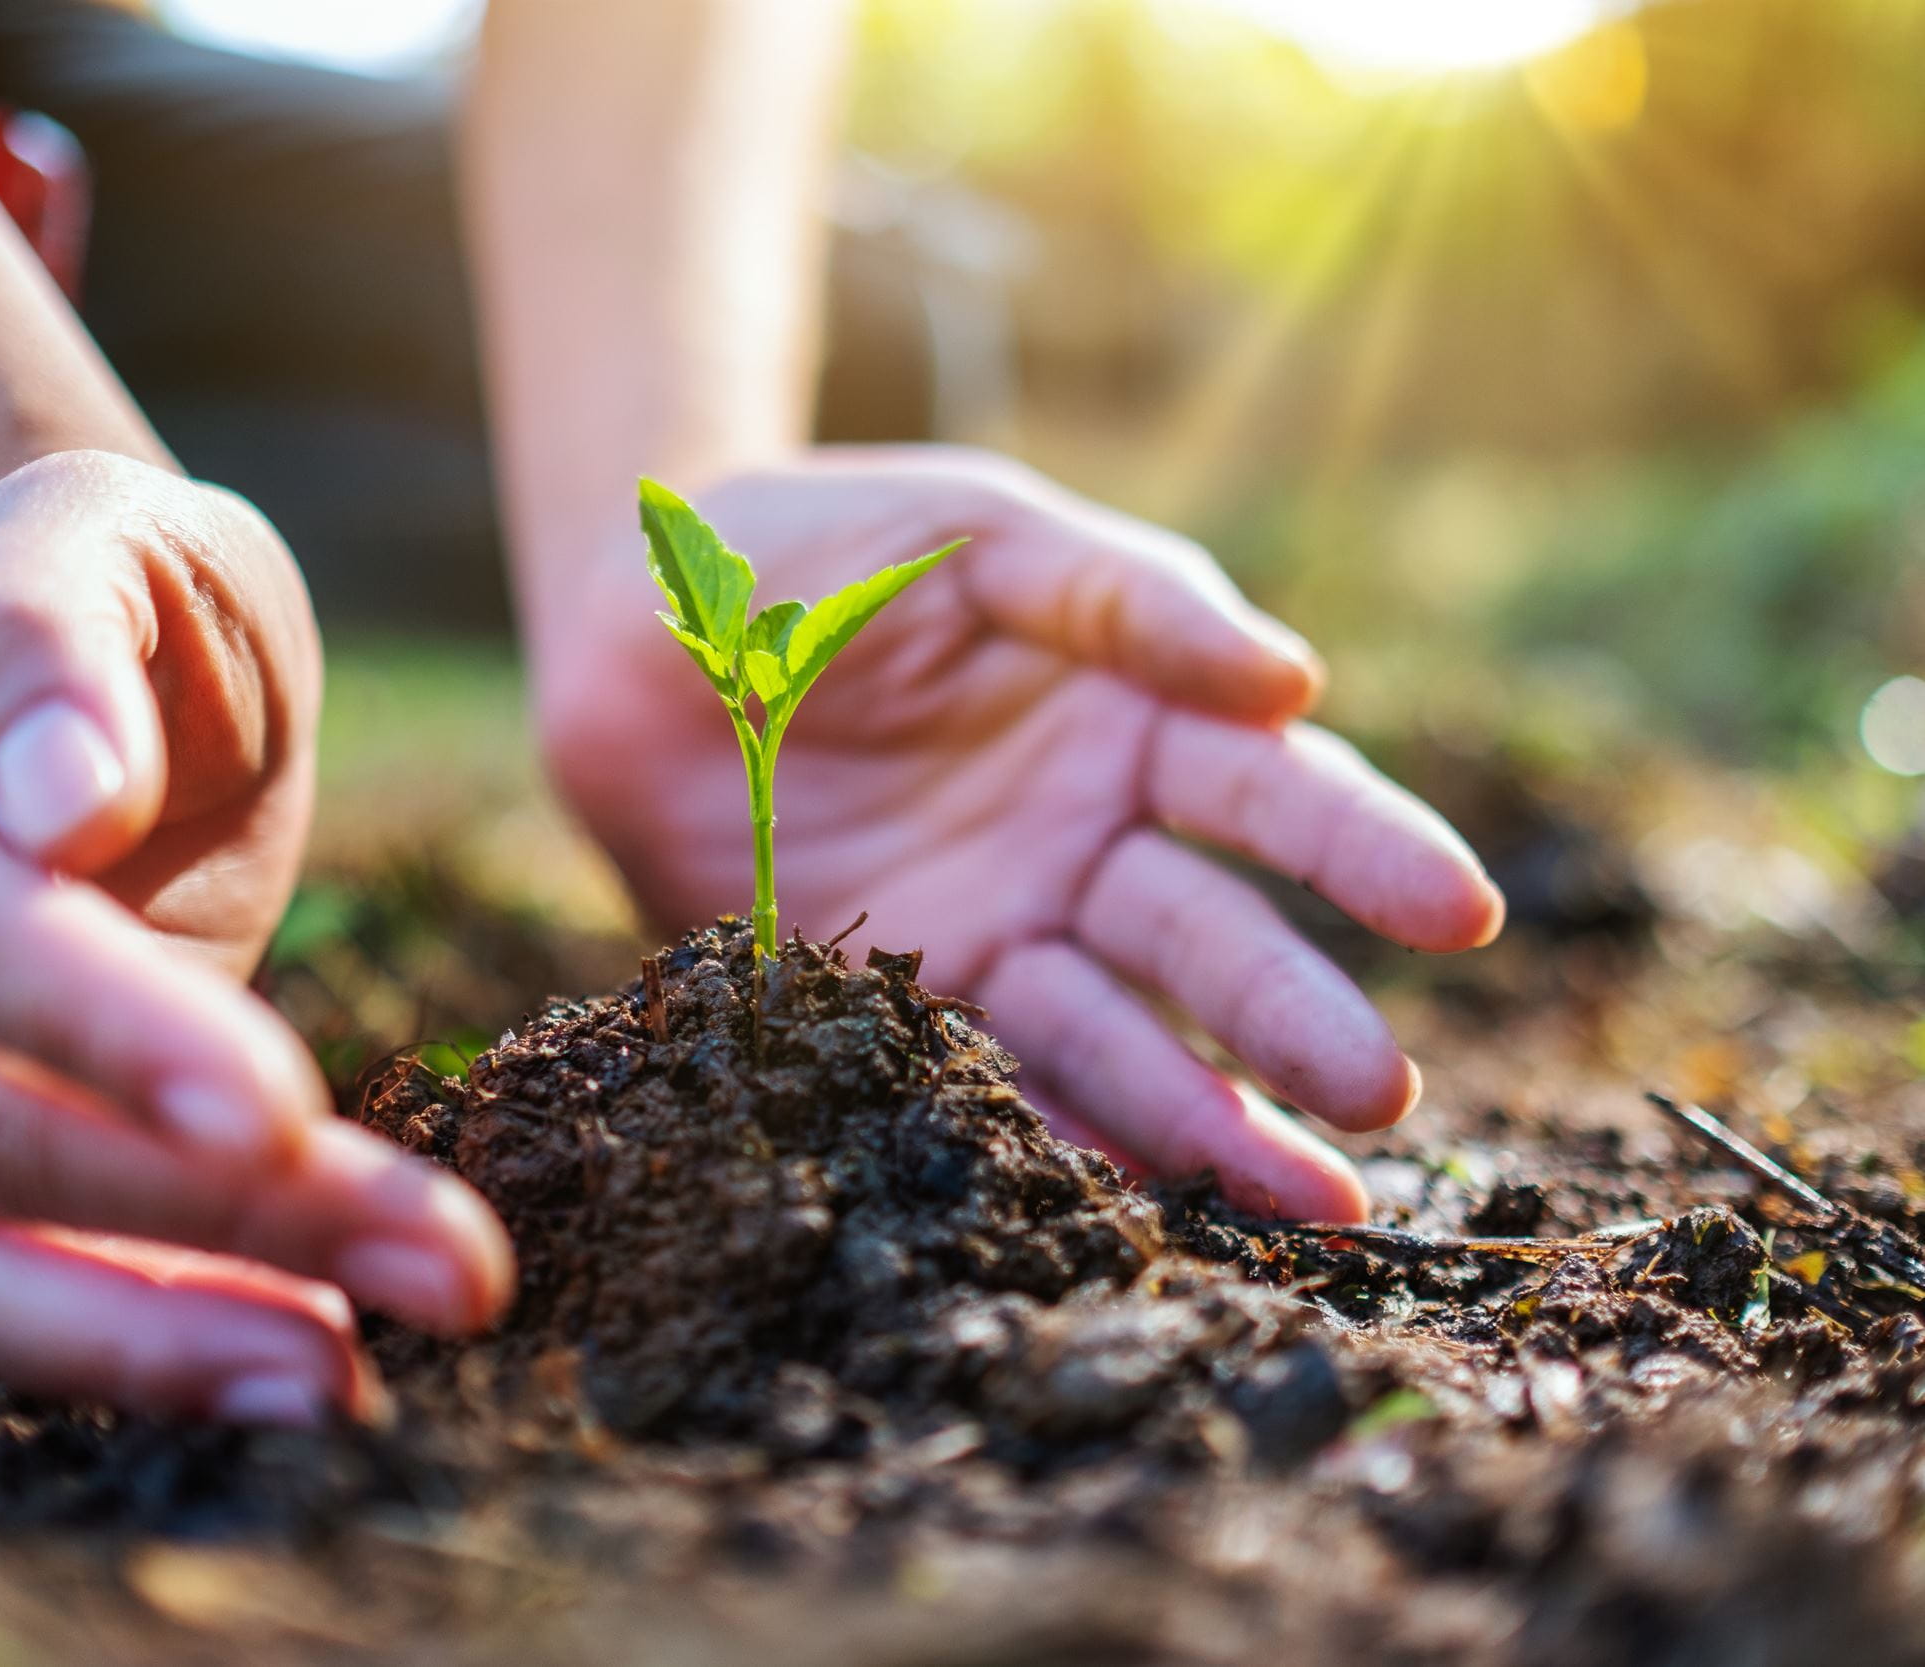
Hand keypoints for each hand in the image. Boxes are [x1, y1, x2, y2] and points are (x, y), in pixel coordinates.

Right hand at [0, 452, 511, 1422]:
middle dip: (225, 1208)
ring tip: (370, 1376)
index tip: (278, 1108)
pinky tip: (316, 1356)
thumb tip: (59, 796)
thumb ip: (56, 638)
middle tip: (451, 1265)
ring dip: (184, 1326)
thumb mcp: (105, 534)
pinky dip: (155, 1334)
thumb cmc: (127, 584)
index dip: (105, 1032)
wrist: (115, 657)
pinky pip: (26, 1278)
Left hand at [537, 447, 1502, 1221]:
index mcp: (1129, 716)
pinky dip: (1056, 1135)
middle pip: (1208, 935)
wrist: (640, 619)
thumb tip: (1296, 680)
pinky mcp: (886, 988)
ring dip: (1210, 1112)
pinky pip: (983, 1070)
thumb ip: (1123, 596)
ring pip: (1118, 1029)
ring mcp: (990, 923)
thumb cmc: (828, 546)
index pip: (1269, 790)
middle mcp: (1081, 838)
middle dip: (1297, 1014)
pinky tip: (1133, 1198)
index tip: (1456, 912)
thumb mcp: (979, 534)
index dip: (1362, 847)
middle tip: (1384, 1096)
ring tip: (1311, 1199)